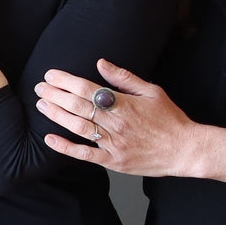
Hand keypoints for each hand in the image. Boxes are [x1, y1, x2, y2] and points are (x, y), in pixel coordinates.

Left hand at [34, 58, 199, 176]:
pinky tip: (50, 139)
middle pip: (78, 106)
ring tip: (41, 106)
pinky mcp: (113, 161)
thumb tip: (100, 63)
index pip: (87, 89)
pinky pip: (85, 154)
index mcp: (123, 105)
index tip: (51, 75)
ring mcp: (113, 144)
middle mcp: (115, 124)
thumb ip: (124, 77)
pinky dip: (65, 147)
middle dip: (55, 95)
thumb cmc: (170, 119)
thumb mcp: (151, 91)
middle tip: (39, 88)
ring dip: (56, 115)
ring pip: (78, 128)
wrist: (186, 150)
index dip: (66, 81)